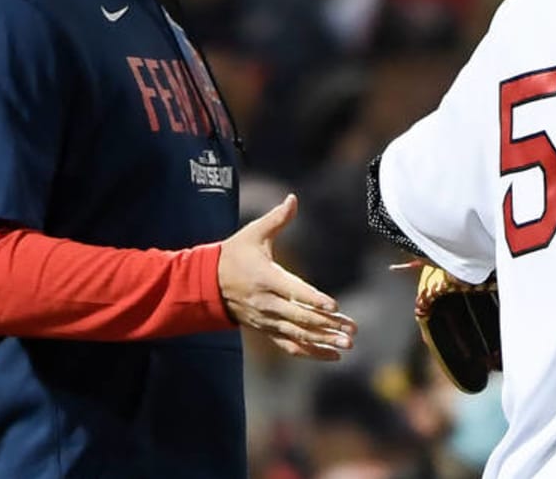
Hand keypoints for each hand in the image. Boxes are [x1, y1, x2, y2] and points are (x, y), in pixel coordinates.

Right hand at [218, 194, 356, 360]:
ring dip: (323, 341)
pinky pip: (289, 345)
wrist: (204, 283)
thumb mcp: (253, 233)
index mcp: (266, 278)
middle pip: (300, 318)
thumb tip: (293, 198)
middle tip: (352, 331)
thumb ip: (277, 218)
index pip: (294, 291)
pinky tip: (333, 356)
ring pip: (297, 335)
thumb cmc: (233, 255)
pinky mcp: (266, 329)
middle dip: (327, 326)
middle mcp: (267, 303)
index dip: (314, 299)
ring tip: (348, 345)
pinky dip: (310, 352)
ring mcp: (266, 320)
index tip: (335, 306)